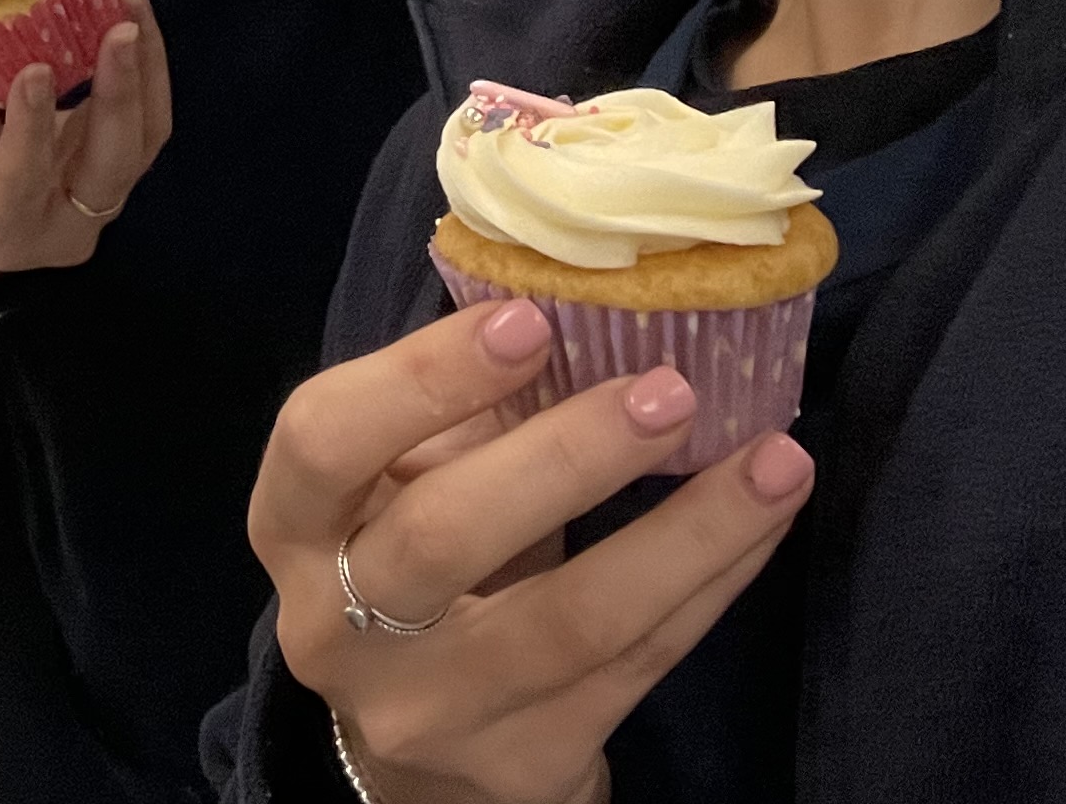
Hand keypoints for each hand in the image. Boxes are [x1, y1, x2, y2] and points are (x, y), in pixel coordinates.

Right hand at [0, 0, 171, 281]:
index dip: (31, 122)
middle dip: (121, 91)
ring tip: (134, 3)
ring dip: (147, 69)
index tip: (36, 67)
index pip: (24, 176)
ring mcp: (102, 206)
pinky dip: (146, 72)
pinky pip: (146, 126)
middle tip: (121, 27)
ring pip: (144, 140)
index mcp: (1, 223)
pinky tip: (135, 23)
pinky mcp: (120, 178)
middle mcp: (66, 225)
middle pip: (112, 163)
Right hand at [247, 297, 814, 803]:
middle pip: (441, 539)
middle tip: (670, 389)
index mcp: (291, 529)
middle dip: (563, 455)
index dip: (420, 379)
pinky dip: (711, 582)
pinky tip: (765, 521)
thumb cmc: (417, 571)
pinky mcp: (527, 765)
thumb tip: (580, 308)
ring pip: (567, 619)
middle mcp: (338, 629)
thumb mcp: (405, 488)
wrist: (426, 762)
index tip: (530, 320)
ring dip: (685, 531)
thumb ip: (461, 415)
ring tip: (774, 459)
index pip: (323, 442)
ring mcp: (432, 711)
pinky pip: (637, 665)